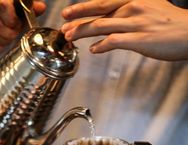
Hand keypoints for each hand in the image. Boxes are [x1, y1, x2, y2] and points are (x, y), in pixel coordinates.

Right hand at [0, 0, 45, 52]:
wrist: (6, 12)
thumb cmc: (19, 10)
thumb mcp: (28, 8)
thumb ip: (33, 8)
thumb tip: (40, 7)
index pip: (4, 7)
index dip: (12, 21)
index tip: (17, 25)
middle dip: (9, 35)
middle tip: (15, 33)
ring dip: (3, 42)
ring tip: (9, 38)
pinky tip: (2, 42)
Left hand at [61, 0, 187, 60]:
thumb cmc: (170, 22)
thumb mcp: (148, 7)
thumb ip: (129, 12)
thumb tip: (112, 21)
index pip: (101, 2)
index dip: (82, 8)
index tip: (67, 13)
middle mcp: (131, 8)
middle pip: (97, 12)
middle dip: (77, 19)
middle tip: (63, 27)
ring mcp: (134, 23)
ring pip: (101, 26)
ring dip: (83, 32)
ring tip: (71, 38)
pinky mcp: (139, 39)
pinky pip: (114, 41)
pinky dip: (101, 46)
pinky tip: (93, 50)